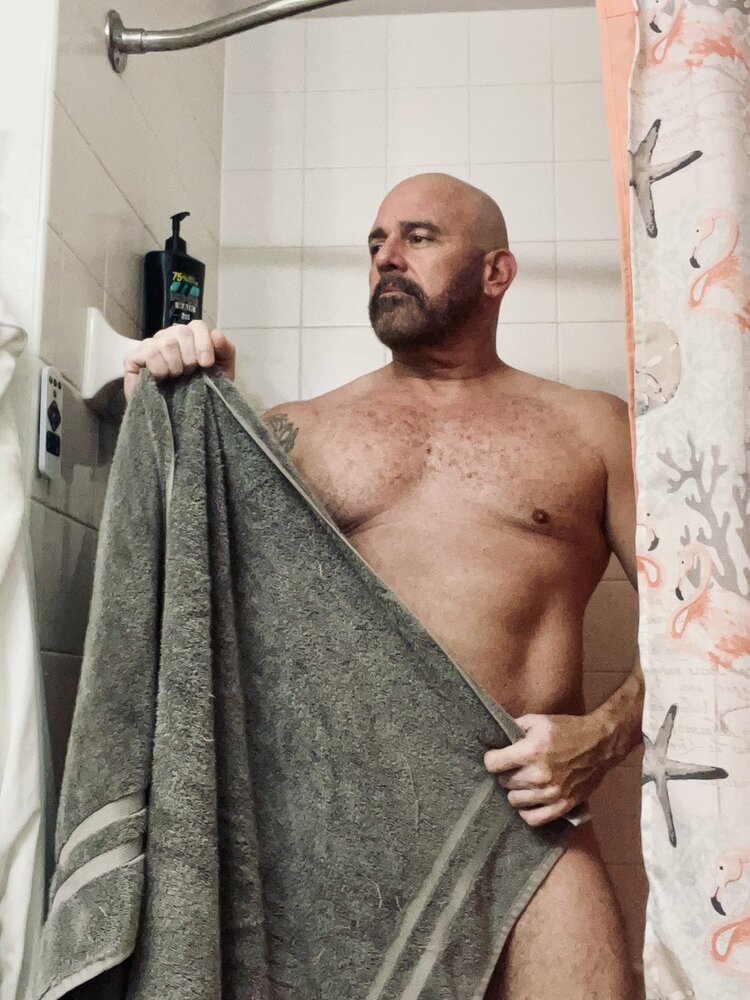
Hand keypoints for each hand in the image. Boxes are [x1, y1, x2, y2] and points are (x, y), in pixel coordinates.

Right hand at [123, 320, 235, 401]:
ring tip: (175, 378)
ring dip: (174, 365)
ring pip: (164, 343)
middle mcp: (169, 337)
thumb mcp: (222, 371)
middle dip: (190, 357)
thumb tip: (215, 334)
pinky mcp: (133, 358)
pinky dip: (157, 368)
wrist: (187, 416)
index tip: (206, 364)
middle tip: (189, 374)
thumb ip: (225, 349)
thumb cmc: (204, 391)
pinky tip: (160, 379)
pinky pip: (146, 354)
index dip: (203, 344)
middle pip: (180, 332)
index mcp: (190, 336)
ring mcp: (150, 346)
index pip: (197, 326)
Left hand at [484, 713, 607, 826]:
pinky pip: (534, 819)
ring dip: (516, 791)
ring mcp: (551, 793)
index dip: (492, 759)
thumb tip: (494, 738)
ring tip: (523, 781)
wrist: (600, 745)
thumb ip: (513, 728)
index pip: (493, 764)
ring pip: (515, 801)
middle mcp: (539, 775)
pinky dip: (527, 811)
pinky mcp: (563, 806)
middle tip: (514, 767)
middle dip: (505, 773)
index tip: (496, 757)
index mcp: (531, 751)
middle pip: (504, 782)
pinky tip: (530, 800)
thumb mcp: (537, 721)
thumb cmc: (567, 730)